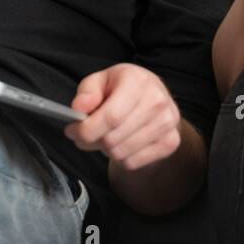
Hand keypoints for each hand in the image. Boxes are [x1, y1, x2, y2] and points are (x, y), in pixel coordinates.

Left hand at [63, 64, 181, 171]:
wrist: (155, 96)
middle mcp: (157, 101)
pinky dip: (122, 158)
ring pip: (121, 153)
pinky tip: (123, 142)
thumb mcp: (101, 81)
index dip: (86, 130)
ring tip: (108, 135)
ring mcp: (167, 123)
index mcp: (138, 81)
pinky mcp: (170, 142)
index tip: (72, 131)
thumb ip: (87, 92)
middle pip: (112, 139)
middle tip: (87, 135)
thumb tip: (79, 108)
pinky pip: (133, 163)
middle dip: (92, 141)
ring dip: (107, 150)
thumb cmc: (123, 88)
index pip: (110, 117)